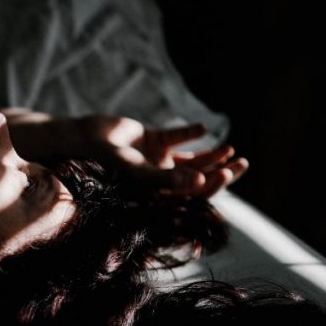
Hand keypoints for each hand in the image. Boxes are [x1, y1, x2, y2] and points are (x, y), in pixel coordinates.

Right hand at [71, 116, 247, 197]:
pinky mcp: (153, 140)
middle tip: (242, 163)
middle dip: (220, 172)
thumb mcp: (137, 171)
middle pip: (196, 179)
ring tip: (230, 149)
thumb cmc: (105, 160)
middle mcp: (159, 180)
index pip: (190, 196)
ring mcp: (156, 160)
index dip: (211, 187)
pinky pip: (175, 138)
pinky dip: (189, 133)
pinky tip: (201, 129)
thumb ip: (166, 178)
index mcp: (156, 194)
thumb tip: (201, 181)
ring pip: (191, 160)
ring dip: (211, 155)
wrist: (82, 138)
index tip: (227, 174)